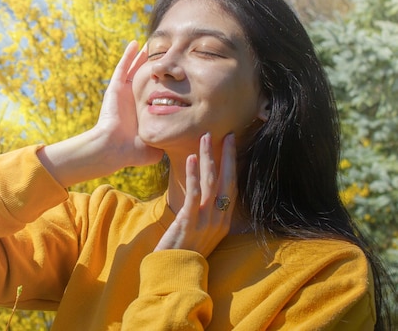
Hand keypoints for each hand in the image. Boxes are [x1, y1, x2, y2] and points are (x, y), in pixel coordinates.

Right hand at [37, 41, 162, 187]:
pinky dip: (128, 55)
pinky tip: (135, 43)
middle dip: (153, 66)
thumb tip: (181, 148)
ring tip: (150, 43)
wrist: (113, 148)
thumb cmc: (132, 152)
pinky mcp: (115, 88)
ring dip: (141, 57)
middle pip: (145, 78)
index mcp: (141, 112)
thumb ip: (166, 144)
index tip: (175, 74)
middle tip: (163, 53)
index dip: (163, 84)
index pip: (154, 93)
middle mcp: (133, 100)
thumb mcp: (154, 148)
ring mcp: (123, 93)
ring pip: (134, 69)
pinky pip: (122, 68)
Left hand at [154, 133, 236, 256]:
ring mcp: (206, 221)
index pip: (232, 187)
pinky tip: (192, 158)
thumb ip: (205, 214)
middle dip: (227, 155)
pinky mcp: (190, 221)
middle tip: (226, 134)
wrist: (173, 273)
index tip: (232, 145)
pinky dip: (194, 174)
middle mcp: (220, 220)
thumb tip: (205, 195)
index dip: (233, 165)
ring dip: (209, 158)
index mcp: (224, 221)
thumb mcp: (200, 231)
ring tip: (206, 138)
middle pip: (227, 181)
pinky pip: (194, 193)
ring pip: (212, 183)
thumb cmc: (184, 251)